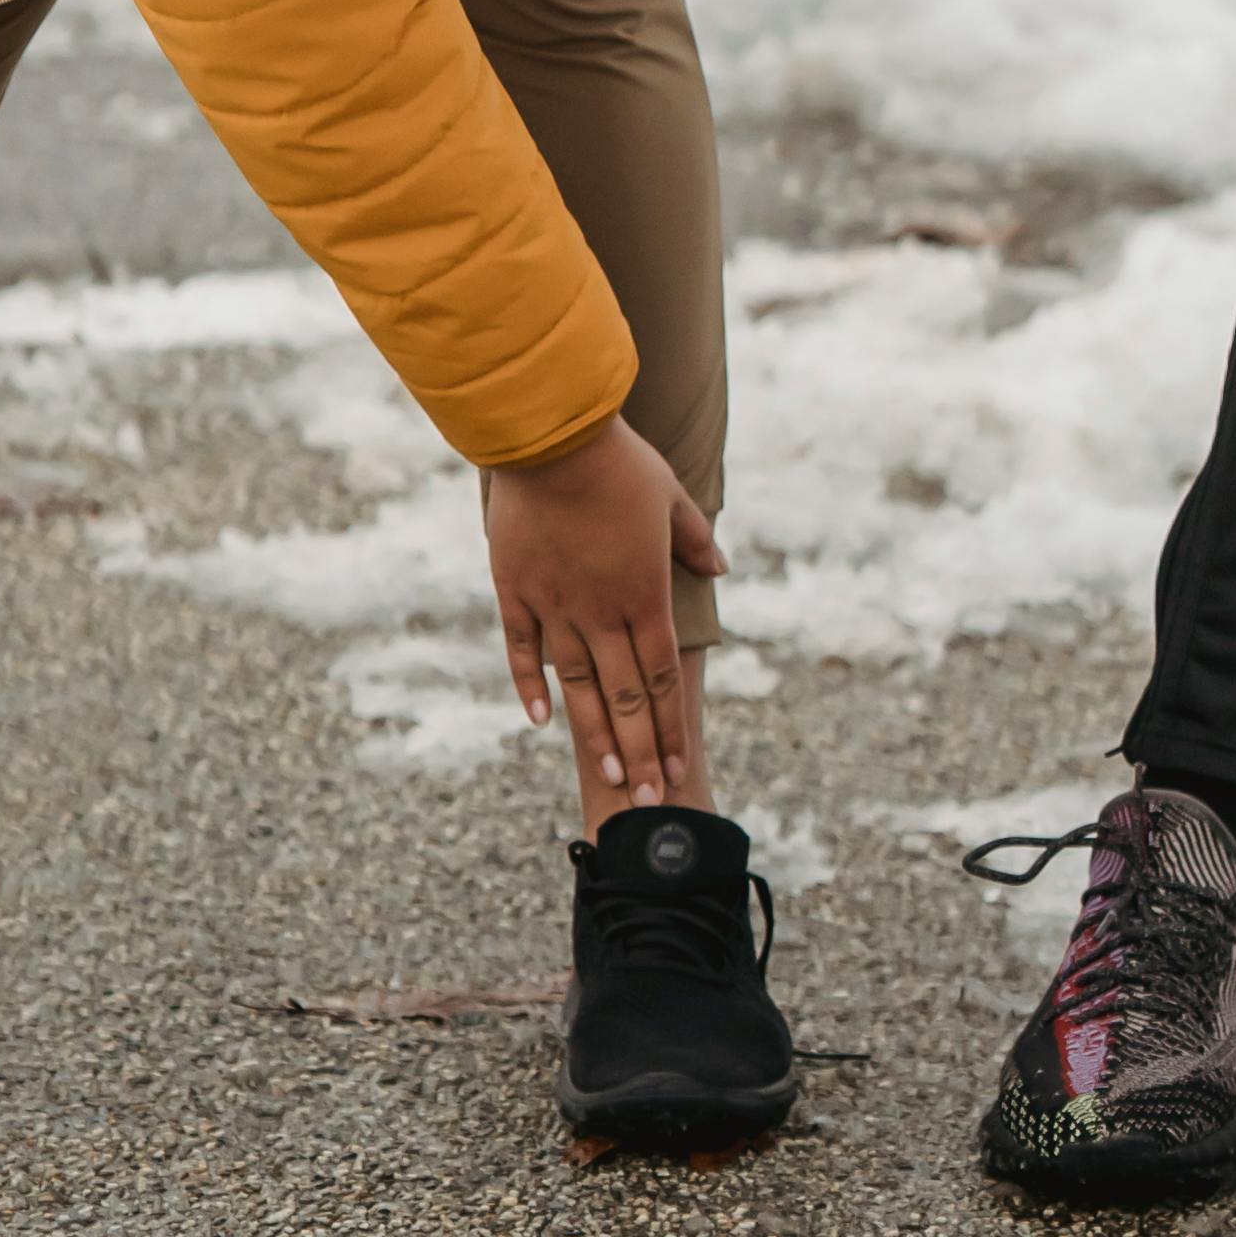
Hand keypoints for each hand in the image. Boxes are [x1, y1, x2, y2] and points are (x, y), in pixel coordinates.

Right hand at [480, 411, 719, 820]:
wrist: (551, 436)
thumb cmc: (618, 462)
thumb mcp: (672, 497)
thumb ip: (694, 540)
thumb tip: (719, 566)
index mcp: (644, 594)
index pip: (663, 676)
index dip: (671, 726)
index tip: (679, 767)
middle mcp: (601, 612)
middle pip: (625, 696)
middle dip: (641, 752)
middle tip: (648, 800)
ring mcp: (556, 605)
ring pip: (576, 686)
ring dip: (595, 734)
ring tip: (609, 778)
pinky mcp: (517, 591)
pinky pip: (523, 650)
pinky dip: (529, 686)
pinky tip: (540, 721)